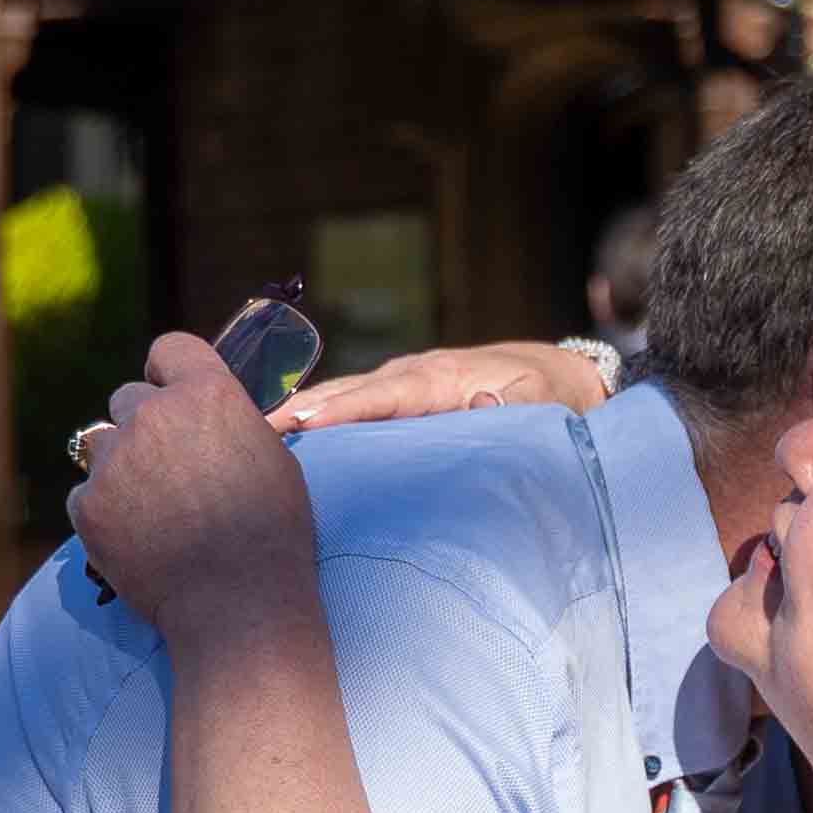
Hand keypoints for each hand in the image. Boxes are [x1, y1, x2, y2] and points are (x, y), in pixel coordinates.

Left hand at [67, 330, 322, 624]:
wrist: (238, 603)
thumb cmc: (271, 535)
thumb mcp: (272, 459)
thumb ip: (230, 425)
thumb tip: (209, 421)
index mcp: (207, 394)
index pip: (168, 349)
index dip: (166, 370)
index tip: (168, 390)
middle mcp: (154, 414)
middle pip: (127, 398)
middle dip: (142, 425)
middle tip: (165, 468)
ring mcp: (115, 459)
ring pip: (101, 446)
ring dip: (119, 467)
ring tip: (151, 509)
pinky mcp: (88, 505)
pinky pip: (85, 494)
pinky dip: (103, 512)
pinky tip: (136, 539)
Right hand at [271, 339, 607, 431]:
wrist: (560, 378)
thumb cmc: (549, 398)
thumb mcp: (541, 402)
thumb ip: (510, 402)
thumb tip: (476, 396)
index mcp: (441, 379)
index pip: (384, 395)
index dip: (342, 410)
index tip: (302, 423)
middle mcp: (412, 374)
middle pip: (346, 392)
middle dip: (299, 409)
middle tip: (252, 431)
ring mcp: (402, 382)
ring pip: (342, 396)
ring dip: (299, 412)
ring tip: (252, 436)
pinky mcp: (400, 394)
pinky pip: (352, 405)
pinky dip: (317, 415)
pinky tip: (286, 437)